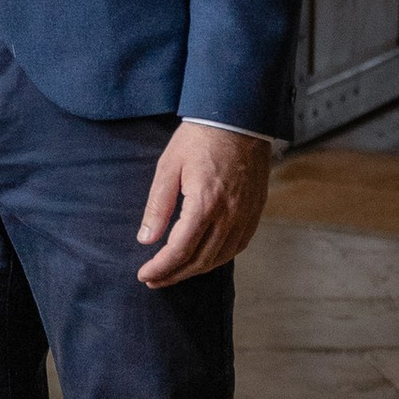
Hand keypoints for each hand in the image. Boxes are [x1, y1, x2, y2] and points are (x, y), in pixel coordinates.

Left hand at [136, 120, 271, 286]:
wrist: (238, 119)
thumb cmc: (200, 138)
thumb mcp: (168, 167)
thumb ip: (158, 206)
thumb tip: (146, 239)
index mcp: (205, 203)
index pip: (180, 249)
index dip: (161, 267)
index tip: (144, 274)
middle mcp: (229, 214)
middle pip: (200, 260)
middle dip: (174, 274)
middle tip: (153, 280)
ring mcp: (245, 215)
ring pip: (220, 257)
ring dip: (195, 270)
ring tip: (174, 273)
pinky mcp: (254, 211)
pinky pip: (238, 246)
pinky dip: (218, 258)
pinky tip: (204, 259)